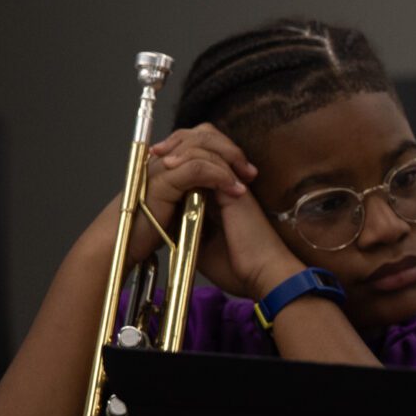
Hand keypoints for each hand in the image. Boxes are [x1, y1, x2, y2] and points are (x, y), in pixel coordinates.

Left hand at [135, 125, 300, 300]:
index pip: (199, 155)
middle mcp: (227, 182)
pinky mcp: (236, 189)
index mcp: (219, 193)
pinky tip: (171, 165)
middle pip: (205, 140)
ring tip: (159, 154)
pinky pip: (213, 162)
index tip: (154, 160)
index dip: (177, 150)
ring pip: (208, 142)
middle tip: (156, 151)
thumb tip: (159, 212)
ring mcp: (233, 182)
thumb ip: (183, 222)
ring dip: (181, 145)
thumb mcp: (197, 241)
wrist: (262, 275)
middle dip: (178, 140)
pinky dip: (191, 159)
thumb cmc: (235, 266)